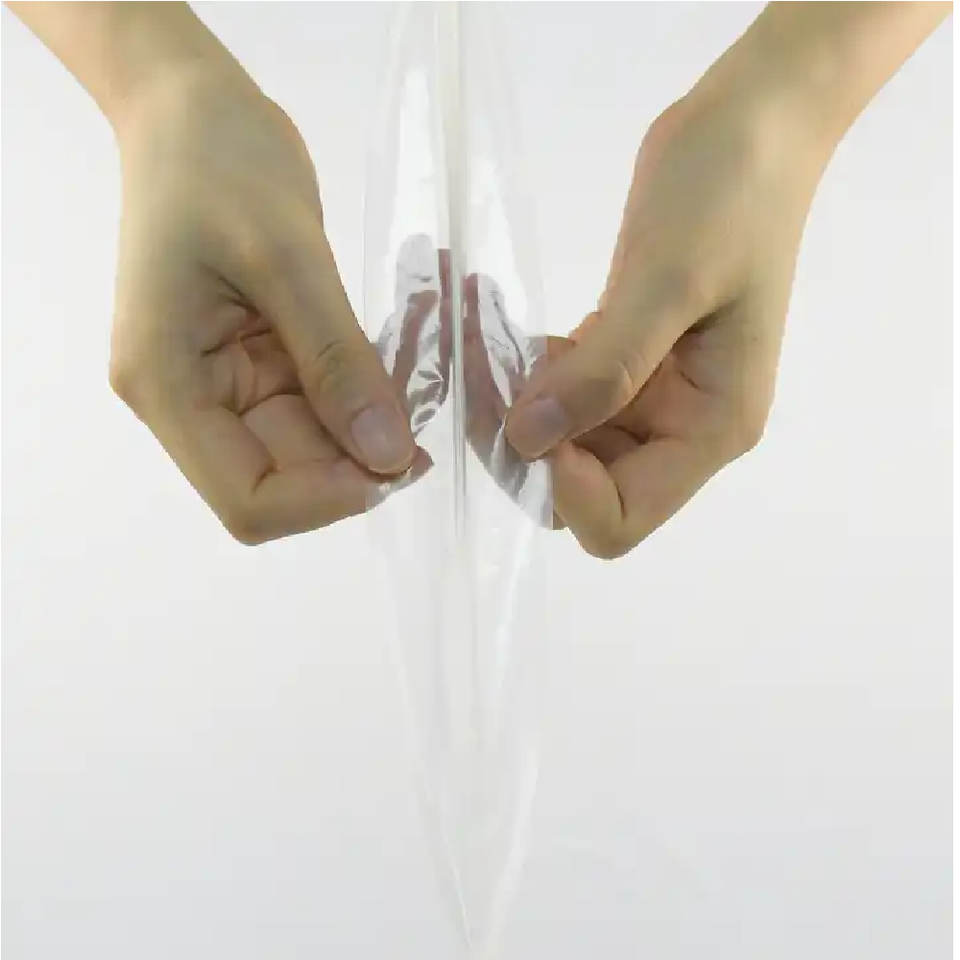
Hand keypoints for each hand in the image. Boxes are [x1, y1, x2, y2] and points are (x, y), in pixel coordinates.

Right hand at [108, 67, 417, 543]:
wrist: (195, 108)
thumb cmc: (225, 163)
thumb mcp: (289, 259)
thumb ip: (338, 363)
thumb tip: (388, 456)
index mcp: (167, 384)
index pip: (248, 500)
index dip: (327, 501)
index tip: (399, 461)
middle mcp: (187, 400)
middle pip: (279, 482)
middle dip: (353, 466)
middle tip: (424, 428)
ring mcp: (220, 384)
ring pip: (303, 451)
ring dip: (361, 434)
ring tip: (416, 392)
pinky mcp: (252, 364)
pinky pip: (312, 408)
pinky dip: (356, 400)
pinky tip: (393, 372)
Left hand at [505, 69, 828, 558]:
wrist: (752, 126)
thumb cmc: (727, 195)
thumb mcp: (666, 281)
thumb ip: (604, 370)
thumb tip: (528, 442)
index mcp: (709, 429)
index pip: (622, 518)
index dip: (563, 489)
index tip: (526, 414)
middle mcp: (679, 429)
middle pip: (581, 487)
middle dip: (520, 445)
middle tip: (475, 372)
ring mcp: (650, 396)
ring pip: (559, 440)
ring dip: (507, 402)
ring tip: (468, 336)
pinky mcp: (621, 360)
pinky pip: (558, 392)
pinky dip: (520, 369)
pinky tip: (487, 324)